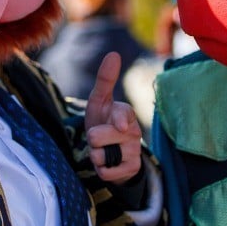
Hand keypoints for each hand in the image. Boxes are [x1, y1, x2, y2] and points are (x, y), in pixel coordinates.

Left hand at [84, 52, 142, 184]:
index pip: (121, 115)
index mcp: (127, 113)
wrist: (111, 150)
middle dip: (92, 138)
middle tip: (99, 137)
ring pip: (100, 156)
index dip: (117, 120)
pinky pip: (106, 172)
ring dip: (96, 154)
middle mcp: (134, 132)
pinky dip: (102, 169)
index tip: (121, 125)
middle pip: (98, 137)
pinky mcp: (132, 169)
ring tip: (104, 149)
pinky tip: (109, 163)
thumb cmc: (102, 121)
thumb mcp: (99, 101)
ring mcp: (134, 151)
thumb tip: (114, 54)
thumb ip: (105, 80)